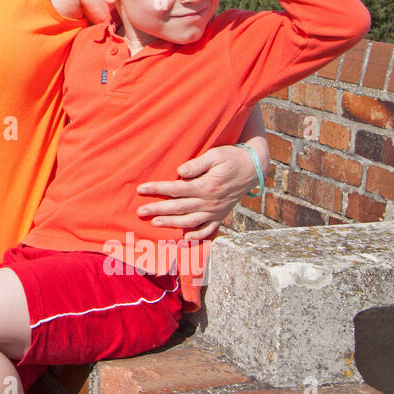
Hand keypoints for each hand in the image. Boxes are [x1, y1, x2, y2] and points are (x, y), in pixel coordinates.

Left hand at [135, 144, 258, 240]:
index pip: (176, 189)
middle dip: (158, 210)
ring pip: (190, 221)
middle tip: (140, 212)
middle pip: (179, 208)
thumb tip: (180, 172)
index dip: (157, 189)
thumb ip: (197, 164)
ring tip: (155, 223)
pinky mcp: (221, 215)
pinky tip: (185, 238)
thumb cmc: (231, 158)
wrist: (253, 168)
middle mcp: (210, 202)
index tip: (141, 189)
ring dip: (171, 223)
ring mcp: (216, 211)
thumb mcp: (215, 155)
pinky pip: (208, 230)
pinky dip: (197, 236)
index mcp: (206, 186)